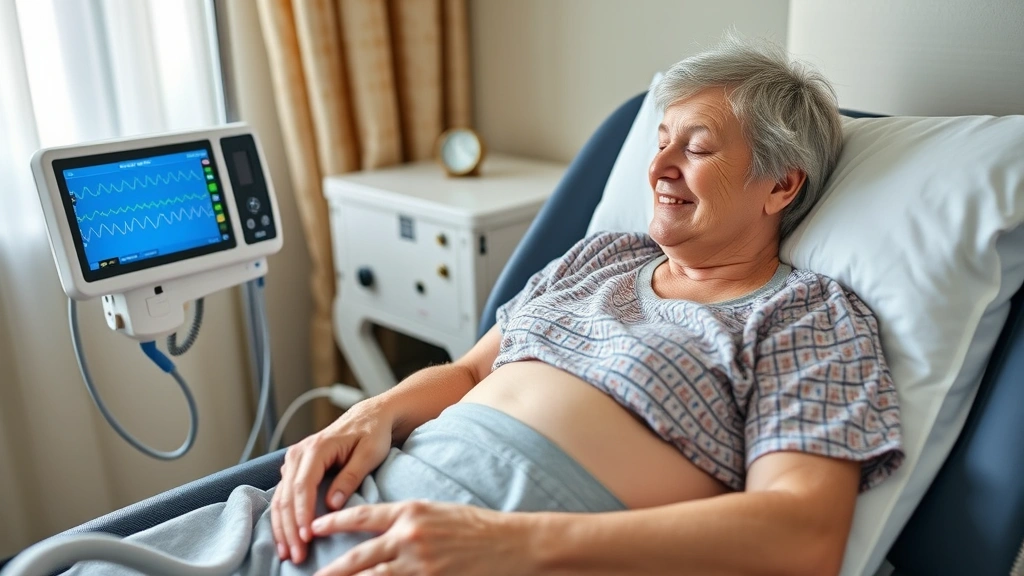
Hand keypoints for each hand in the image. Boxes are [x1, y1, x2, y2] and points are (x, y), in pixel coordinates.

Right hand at [272, 400, 395, 564]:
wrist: (369, 416)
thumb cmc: (373, 433)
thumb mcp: (369, 453)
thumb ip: (350, 477)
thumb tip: (333, 504)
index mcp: (317, 447)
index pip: (302, 486)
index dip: (303, 514)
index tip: (307, 538)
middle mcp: (299, 452)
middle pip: (287, 496)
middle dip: (290, 528)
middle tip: (297, 555)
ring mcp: (294, 460)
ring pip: (281, 498)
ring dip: (282, 528)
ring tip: (288, 553)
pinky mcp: (295, 468)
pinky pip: (284, 496)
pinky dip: (283, 519)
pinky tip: (285, 538)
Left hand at [309, 501, 532, 575]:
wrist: (510, 542)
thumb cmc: (476, 526)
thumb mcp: (438, 511)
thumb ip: (409, 519)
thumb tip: (383, 529)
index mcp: (410, 511)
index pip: (362, 516)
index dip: (335, 522)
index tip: (316, 526)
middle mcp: (409, 536)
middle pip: (359, 556)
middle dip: (331, 569)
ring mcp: (418, 563)